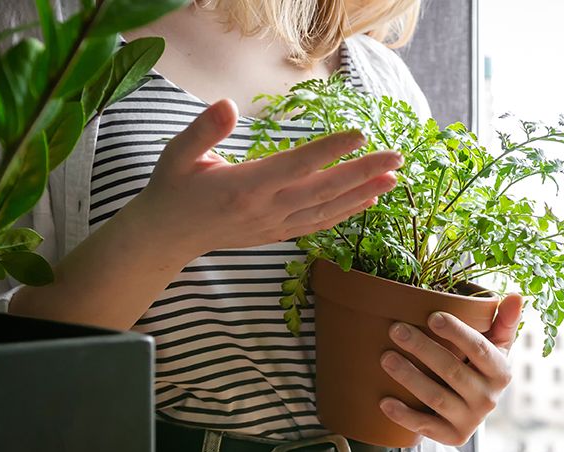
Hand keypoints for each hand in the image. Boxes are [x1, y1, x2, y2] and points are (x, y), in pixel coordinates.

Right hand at [132, 99, 402, 259]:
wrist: (168, 236)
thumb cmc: (173, 189)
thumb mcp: (178, 155)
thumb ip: (204, 131)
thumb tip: (227, 104)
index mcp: (244, 187)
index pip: (295, 165)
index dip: (329, 150)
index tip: (360, 134)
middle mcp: (266, 209)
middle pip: (322, 190)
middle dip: (362, 173)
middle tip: (396, 157)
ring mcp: (274, 225)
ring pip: (326, 210)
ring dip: (362, 194)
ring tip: (393, 178)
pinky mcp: (277, 234)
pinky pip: (317, 225)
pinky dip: (345, 214)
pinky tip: (367, 202)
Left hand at [379, 294, 522, 445]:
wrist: (471, 406)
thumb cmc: (479, 365)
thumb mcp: (496, 345)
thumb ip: (504, 321)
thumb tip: (516, 296)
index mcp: (501, 372)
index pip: (480, 349)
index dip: (457, 333)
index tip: (433, 316)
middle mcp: (489, 398)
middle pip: (452, 371)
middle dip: (422, 348)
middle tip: (396, 330)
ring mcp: (470, 420)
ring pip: (436, 397)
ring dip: (409, 377)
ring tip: (386, 358)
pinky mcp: (452, 436)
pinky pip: (426, 427)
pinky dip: (405, 416)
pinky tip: (385, 401)